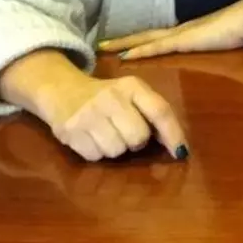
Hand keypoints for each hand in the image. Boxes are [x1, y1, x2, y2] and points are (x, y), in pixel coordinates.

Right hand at [33, 72, 188, 162]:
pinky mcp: (70, 131)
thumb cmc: (106, 97)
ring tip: (107, 134)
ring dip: (116, 148)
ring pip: (117, 150)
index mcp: (131, 86)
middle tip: (126, 132)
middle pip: (138, 137)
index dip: (173, 134)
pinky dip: (97, 152)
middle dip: (136, 141)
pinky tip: (92, 138)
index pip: (159, 111)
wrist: (61, 90)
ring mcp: (88, 115)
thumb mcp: (131, 94)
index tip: (181, 152)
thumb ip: (153, 113)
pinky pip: (96, 157)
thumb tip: (176, 146)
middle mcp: (110, 98)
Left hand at [98, 0, 242, 61]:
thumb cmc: (237, 30)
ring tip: (104, 48)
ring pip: (144, 39)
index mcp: (185, 33)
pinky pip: (157, 47)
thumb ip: (208, 45)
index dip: (138, 41)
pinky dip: (140, 52)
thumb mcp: (218, 41)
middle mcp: (178, 32)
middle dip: (122, 41)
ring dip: (124, 44)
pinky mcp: (183, 41)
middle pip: (143, 36)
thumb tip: (204, 50)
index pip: (156, 37)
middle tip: (101, 44)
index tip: (120, 45)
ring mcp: (179, 35)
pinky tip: (126, 56)